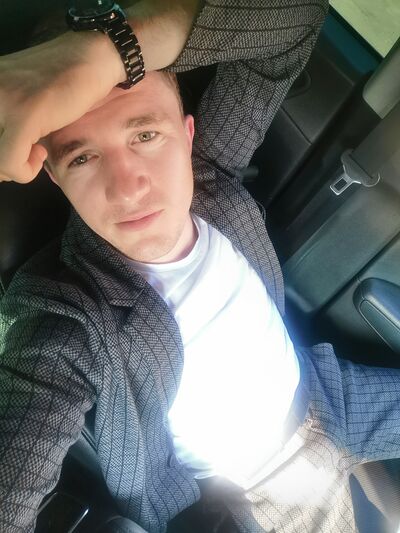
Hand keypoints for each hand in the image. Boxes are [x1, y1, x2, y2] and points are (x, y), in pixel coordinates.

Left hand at [0, 0, 198, 183]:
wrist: (92, 59)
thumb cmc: (63, 81)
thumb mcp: (21, 96)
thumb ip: (4, 119)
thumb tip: (0, 163)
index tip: (18, 147)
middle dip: (5, 163)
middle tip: (26, 154)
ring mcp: (2, 101)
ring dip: (15, 168)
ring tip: (35, 152)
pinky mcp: (24, 116)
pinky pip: (10, 162)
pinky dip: (25, 170)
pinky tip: (41, 153)